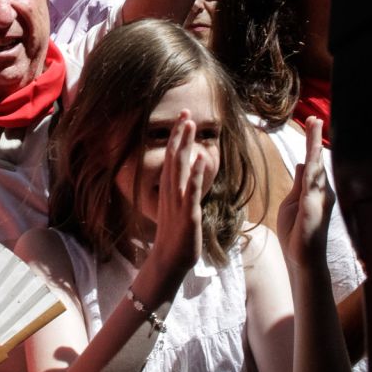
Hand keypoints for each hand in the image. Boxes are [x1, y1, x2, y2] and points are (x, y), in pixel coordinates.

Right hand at [150, 113, 217, 274]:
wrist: (169, 260)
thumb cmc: (175, 235)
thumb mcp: (178, 207)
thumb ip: (184, 188)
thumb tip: (192, 172)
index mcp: (169, 189)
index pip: (173, 157)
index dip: (178, 137)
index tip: (184, 117)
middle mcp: (171, 191)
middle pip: (174, 156)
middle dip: (180, 134)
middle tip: (186, 111)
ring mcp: (178, 201)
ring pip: (180, 168)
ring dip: (185, 145)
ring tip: (190, 125)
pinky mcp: (188, 214)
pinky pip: (192, 191)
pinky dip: (196, 174)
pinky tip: (202, 159)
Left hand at [276, 119, 333, 270]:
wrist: (302, 258)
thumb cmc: (296, 233)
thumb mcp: (293, 202)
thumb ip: (299, 184)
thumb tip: (303, 165)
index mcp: (314, 190)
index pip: (312, 162)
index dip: (311, 143)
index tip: (312, 124)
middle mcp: (321, 190)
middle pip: (317, 159)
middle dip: (315, 137)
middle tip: (314, 117)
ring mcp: (320, 196)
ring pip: (317, 164)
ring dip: (314, 143)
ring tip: (314, 123)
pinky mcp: (313, 203)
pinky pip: (312, 178)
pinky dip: (312, 162)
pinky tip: (311, 151)